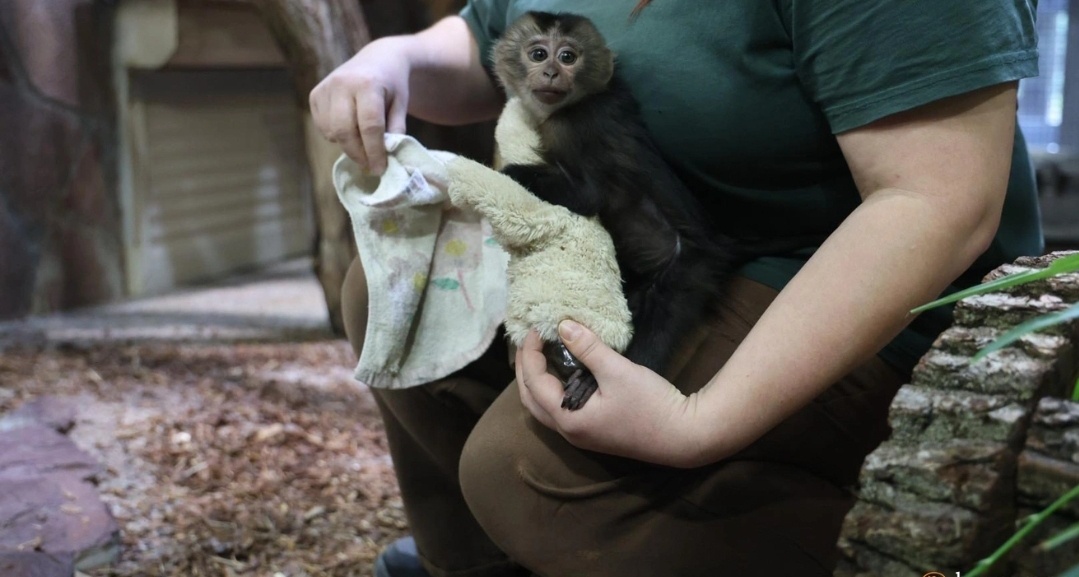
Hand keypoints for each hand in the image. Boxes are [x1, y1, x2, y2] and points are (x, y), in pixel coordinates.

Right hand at [309, 38, 410, 173]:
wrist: (378, 58)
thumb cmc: (393, 85)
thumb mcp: (401, 105)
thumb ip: (395, 129)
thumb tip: (387, 155)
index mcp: (367, 83)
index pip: (369, 125)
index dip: (374, 151)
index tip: (380, 168)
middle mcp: (342, 83)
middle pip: (345, 131)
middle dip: (358, 154)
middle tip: (371, 166)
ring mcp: (325, 88)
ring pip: (332, 132)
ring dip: (348, 146)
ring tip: (364, 144)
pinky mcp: (315, 94)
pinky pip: (323, 127)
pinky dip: (336, 136)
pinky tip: (350, 129)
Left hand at [515, 321, 704, 466]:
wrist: (684, 437)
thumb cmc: (651, 405)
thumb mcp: (618, 371)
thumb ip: (588, 348)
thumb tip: (563, 326)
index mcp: (568, 419)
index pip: (534, 383)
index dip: (530, 354)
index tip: (535, 328)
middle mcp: (569, 432)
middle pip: (531, 400)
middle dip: (525, 370)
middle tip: (529, 341)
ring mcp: (581, 435)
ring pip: (544, 408)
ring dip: (537, 382)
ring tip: (540, 355)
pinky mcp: (595, 433)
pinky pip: (561, 410)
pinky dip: (553, 390)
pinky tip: (564, 373)